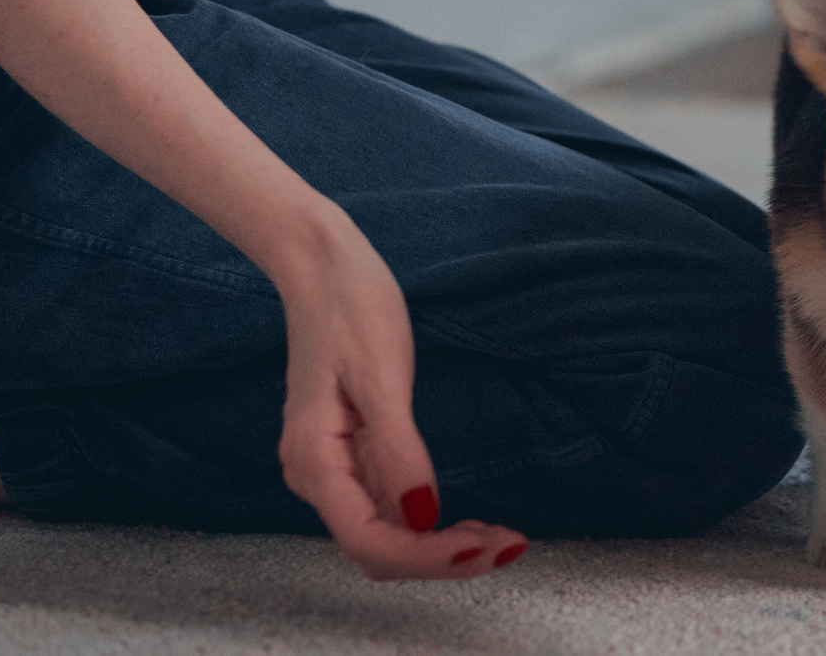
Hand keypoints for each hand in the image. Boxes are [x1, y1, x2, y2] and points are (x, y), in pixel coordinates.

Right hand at [271, 207, 527, 579]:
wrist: (323, 266)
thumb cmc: (351, 308)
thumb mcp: (381, 375)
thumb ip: (398, 450)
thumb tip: (423, 515)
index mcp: (315, 461)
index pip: (370, 542)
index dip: (427, 557)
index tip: (483, 548)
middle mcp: (317, 476)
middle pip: (378, 549)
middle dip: (441, 559)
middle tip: (509, 545)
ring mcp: (332, 467)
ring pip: (384, 534)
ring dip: (439, 546)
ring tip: (500, 538)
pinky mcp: (350, 452)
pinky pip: (387, 506)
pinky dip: (428, 521)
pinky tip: (466, 519)